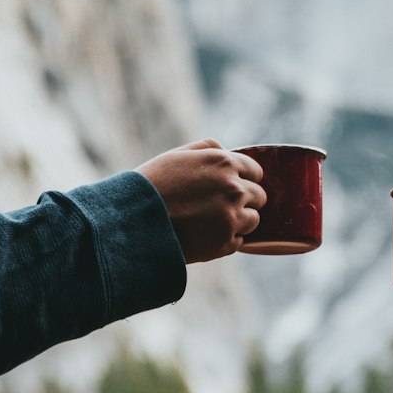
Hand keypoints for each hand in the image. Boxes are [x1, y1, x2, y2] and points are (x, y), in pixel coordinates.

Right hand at [136, 139, 265, 262]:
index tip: (233, 185)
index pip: (255, 171)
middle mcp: (234, 189)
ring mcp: (232, 218)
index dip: (245, 179)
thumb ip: (209, 148)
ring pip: (253, 220)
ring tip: (212, 221)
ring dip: (239, 220)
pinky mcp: (225, 244)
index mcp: (224, 163)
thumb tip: (229, 152)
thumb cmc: (152, 185)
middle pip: (259, 196)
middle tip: (221, 205)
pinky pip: (239, 241)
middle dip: (245, 200)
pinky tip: (204, 235)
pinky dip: (226, 239)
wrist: (133, 222)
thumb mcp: (178, 155)